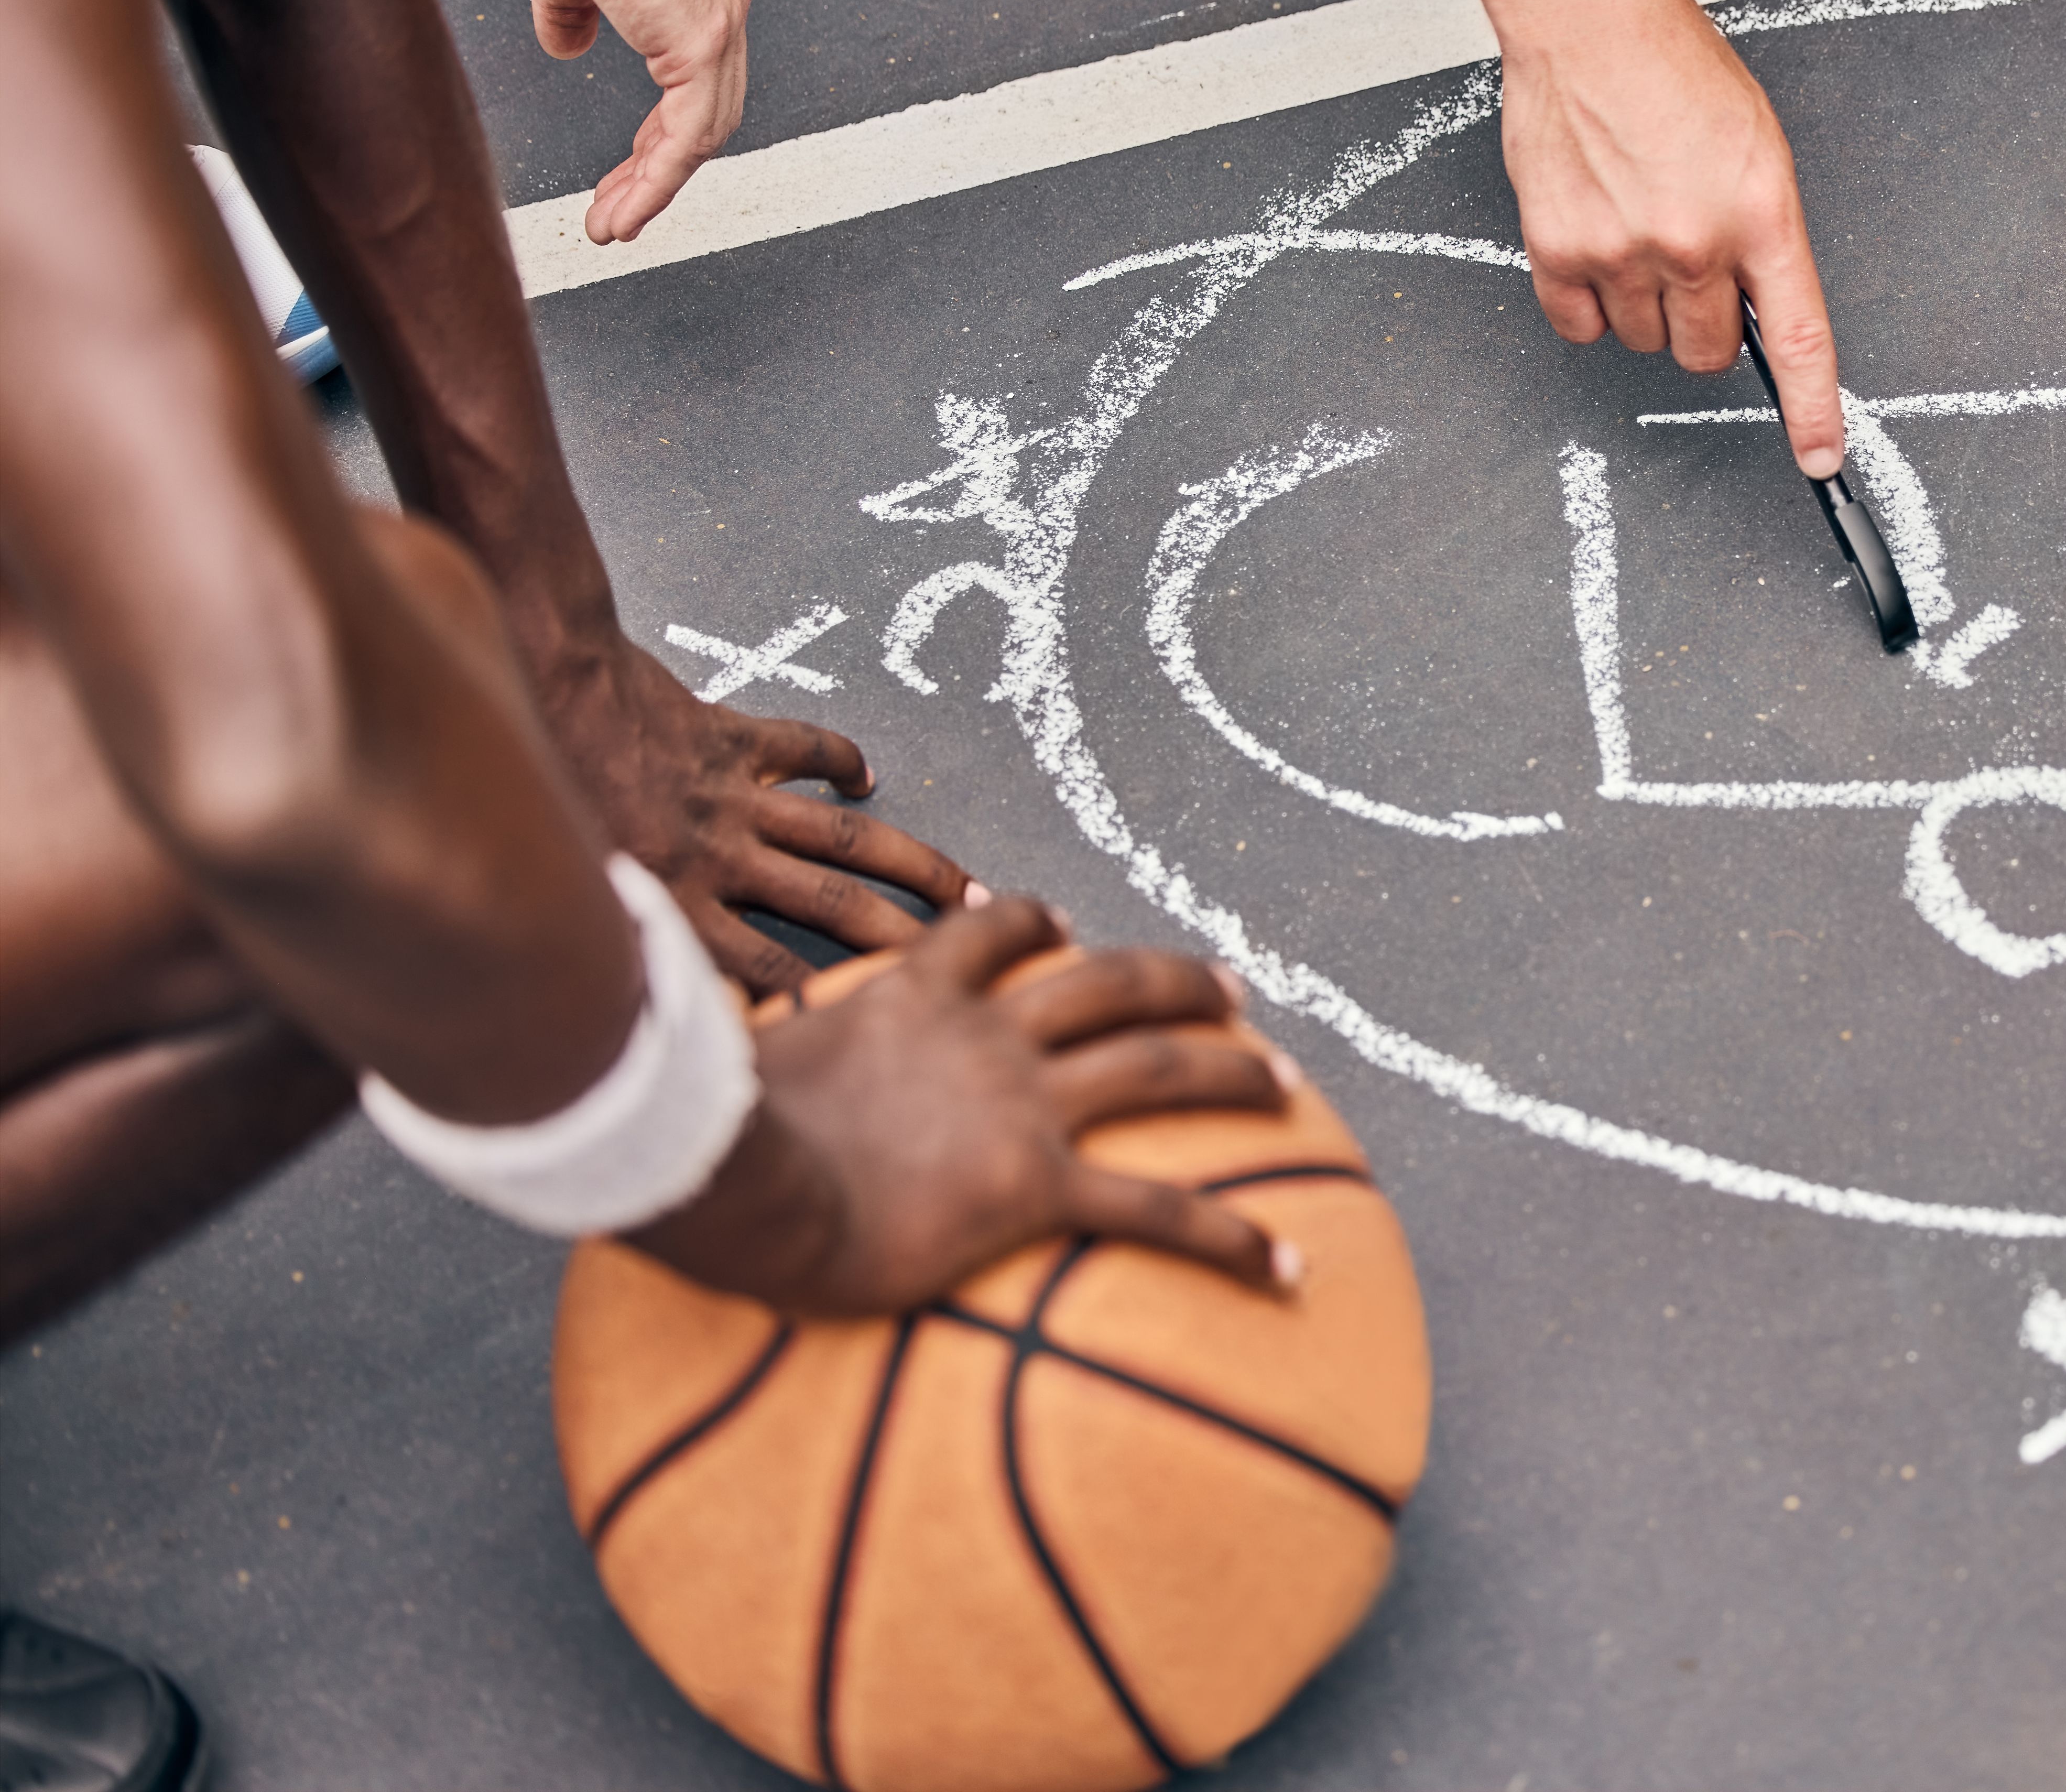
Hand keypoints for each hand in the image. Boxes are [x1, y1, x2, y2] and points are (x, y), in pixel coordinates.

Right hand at [502, 0, 748, 245]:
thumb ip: (570, 6)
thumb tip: (565, 46)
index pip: (693, 80)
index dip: (659, 131)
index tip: (626, 168)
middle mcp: (721, 7)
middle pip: (705, 115)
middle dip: (658, 169)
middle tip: (618, 210)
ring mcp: (717, 23)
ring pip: (699, 135)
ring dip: (654, 187)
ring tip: (612, 226)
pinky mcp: (699, 39)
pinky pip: (688, 136)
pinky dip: (658, 180)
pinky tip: (626, 211)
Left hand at [534, 631, 976, 996]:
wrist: (540, 680)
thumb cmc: (532, 790)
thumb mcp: (568, 889)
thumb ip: (619, 938)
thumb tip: (642, 1001)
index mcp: (675, 899)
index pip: (763, 970)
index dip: (816, 1001)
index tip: (863, 1022)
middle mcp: (717, 853)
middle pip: (832, 905)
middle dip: (899, 935)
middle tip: (954, 957)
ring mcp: (734, 795)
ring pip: (845, 836)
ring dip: (910, 862)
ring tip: (962, 888)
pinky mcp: (734, 738)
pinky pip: (806, 747)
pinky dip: (841, 759)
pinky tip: (866, 776)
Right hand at [631, 900, 1304, 1314]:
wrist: (733, 1175)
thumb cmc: (705, 1132)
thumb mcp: (719, 1064)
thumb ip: (723, 1051)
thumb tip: (652, 1059)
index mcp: (916, 997)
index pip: (990, 934)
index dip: (1035, 924)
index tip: (1066, 928)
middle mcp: (989, 1034)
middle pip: (1111, 983)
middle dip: (1180, 981)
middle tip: (1233, 992)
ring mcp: (1022, 1104)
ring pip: (1158, 1068)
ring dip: (1234, 1073)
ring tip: (1287, 1085)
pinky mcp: (1037, 1185)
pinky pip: (1160, 1210)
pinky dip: (1234, 1239)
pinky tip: (1289, 1266)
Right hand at [1500, 0, 1847, 477]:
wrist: (1592, 22)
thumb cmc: (1677, 73)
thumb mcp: (1756, 151)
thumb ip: (1760, 236)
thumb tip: (1755, 311)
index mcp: (1761, 215)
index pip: (1799, 338)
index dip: (1812, 410)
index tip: (1819, 457)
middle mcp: (1694, 242)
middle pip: (1708, 353)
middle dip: (1704, 326)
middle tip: (1689, 266)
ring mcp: (1623, 251)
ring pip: (1643, 342)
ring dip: (1644, 306)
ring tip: (1637, 229)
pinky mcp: (1559, 250)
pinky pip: (1581, 326)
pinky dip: (1589, 303)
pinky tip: (1595, 243)